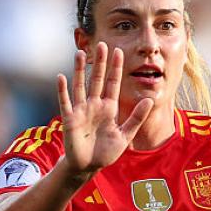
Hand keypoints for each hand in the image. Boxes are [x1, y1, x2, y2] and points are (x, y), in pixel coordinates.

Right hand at [57, 42, 154, 184]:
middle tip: (102, 44)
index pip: (113, 84)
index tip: (119, 51)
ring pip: (80, 86)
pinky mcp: (70, 120)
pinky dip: (63, 91)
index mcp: (109, 108)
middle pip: (97, 80)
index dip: (115, 68)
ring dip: (79, 70)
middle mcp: (94, 106)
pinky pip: (65, 103)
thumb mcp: (125, 135)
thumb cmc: (105, 151)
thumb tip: (149, 99)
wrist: (88, 166)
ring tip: (80, 53)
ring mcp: (81, 111)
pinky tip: (61, 77)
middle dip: (100, 63)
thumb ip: (137, 118)